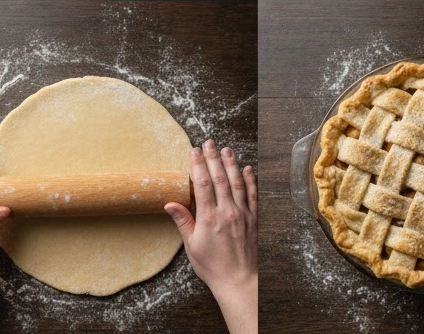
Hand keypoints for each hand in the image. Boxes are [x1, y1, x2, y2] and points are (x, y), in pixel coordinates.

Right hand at [166, 142, 256, 333]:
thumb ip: (183, 221)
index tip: (194, 151)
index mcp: (209, 218)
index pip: (203, 184)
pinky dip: (250, 179)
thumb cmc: (212, 266)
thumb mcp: (192, 246)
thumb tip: (169, 203)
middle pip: (220, 178)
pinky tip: (247, 168)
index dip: (198, 165)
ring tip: (226, 149)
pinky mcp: (254, 217)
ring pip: (237, 182)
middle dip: (214, 158)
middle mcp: (227, 211)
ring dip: (231, 163)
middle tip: (209, 142)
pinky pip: (253, 194)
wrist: (238, 280)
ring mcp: (243, 213)